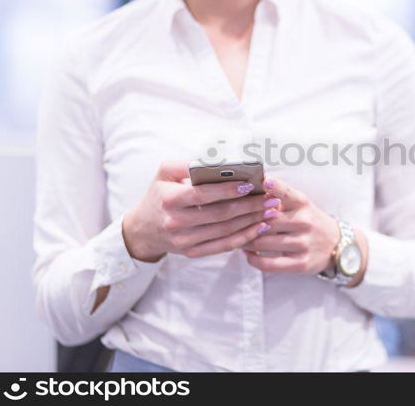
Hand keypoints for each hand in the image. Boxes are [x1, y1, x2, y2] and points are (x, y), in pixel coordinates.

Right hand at [121, 160, 280, 261]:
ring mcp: (185, 240)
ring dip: (252, 221)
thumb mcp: (164, 174)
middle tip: (270, 198)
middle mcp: (176, 222)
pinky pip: (223, 246)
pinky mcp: (193, 252)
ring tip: (271, 210)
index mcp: (170, 199)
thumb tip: (215, 162)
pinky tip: (260, 227)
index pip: (203, 194)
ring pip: (226, 231)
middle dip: (249, 205)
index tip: (250, 184)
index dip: (228, 190)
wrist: (143, 229)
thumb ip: (186, 164)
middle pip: (220, 214)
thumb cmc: (159, 195)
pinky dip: (244, 237)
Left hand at [241, 177, 342, 274]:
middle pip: (267, 220)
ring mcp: (302, 244)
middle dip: (246, 221)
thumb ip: (280, 197)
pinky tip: (248, 254)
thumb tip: (252, 188)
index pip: (287, 193)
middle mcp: (304, 222)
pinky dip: (253, 259)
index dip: (275, 187)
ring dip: (245, 241)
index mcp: (303, 204)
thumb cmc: (310, 221)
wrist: (335, 245)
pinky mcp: (300, 264)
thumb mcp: (301, 204)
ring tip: (237, 238)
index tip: (264, 181)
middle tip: (231, 222)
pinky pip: (269, 264)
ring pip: (263, 242)